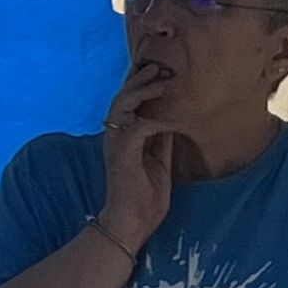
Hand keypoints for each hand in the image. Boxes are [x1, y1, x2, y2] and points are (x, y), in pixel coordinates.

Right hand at [97, 62, 174, 252]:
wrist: (132, 222)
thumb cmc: (145, 196)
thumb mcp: (160, 160)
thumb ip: (161, 139)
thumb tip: (172, 117)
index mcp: (124, 136)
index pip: (128, 102)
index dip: (139, 83)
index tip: (156, 67)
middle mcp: (115, 136)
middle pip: (122, 97)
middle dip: (139, 79)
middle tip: (158, 65)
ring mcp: (116, 145)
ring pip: (122, 106)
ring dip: (142, 92)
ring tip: (162, 82)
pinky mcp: (122, 155)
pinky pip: (138, 128)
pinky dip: (156, 120)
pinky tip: (172, 119)